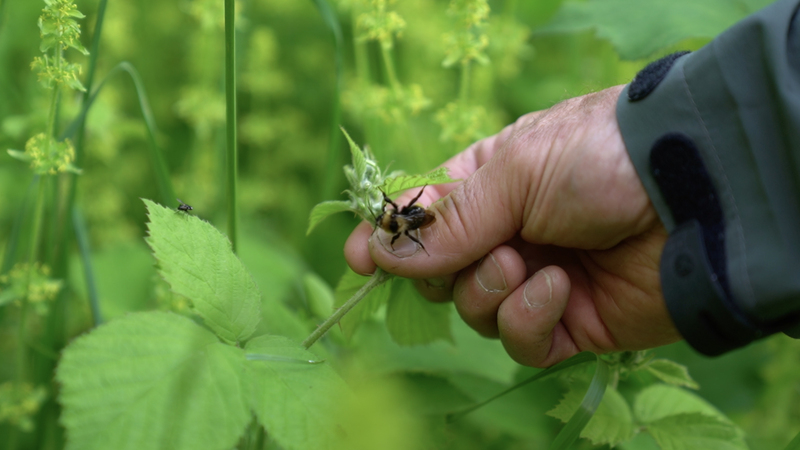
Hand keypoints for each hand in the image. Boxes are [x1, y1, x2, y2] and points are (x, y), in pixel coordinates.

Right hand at [344, 86, 681, 366]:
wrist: (689, 197)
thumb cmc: (596, 158)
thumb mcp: (512, 173)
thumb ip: (446, 221)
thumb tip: (377, 253)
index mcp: (487, 185)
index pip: (421, 218)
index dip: (388, 239)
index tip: (358, 256)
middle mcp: (505, 233)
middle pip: (438, 275)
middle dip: (446, 270)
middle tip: (478, 250)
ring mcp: (533, 279)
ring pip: (474, 311)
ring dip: (490, 290)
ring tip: (525, 262)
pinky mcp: (565, 322)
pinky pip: (519, 341)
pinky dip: (528, 319)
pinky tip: (558, 288)